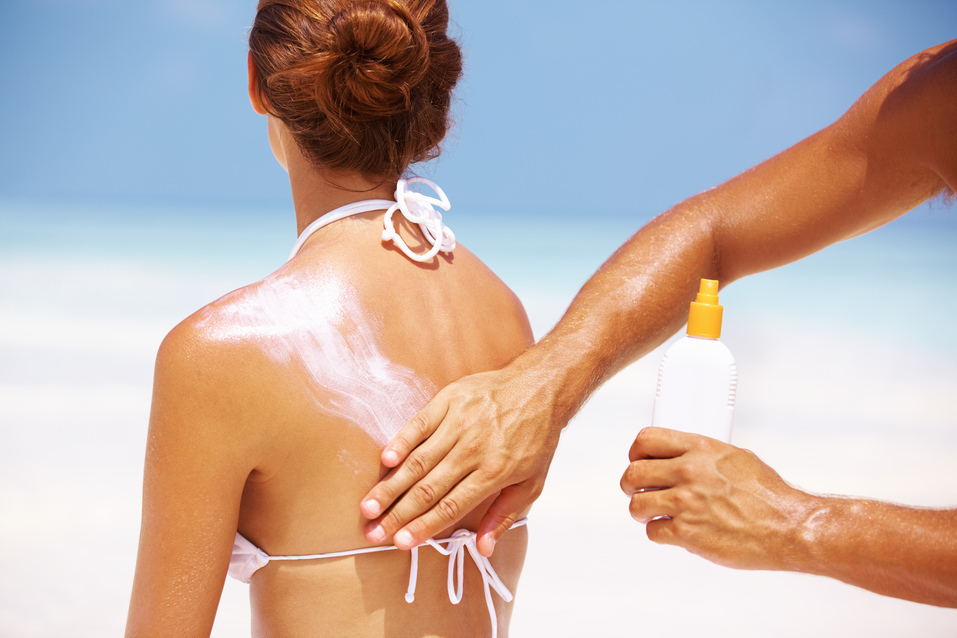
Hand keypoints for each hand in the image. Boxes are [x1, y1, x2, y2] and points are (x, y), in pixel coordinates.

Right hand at [360, 362, 562, 555]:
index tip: (400, 542)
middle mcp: (474, 449)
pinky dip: (401, 442)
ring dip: (391, 485)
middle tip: (373, 532)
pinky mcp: (449, 400)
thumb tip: (484, 548)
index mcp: (494, 472)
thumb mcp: (532, 482)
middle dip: (398, 514)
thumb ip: (504, 515)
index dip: (423, 526)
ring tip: (369, 505)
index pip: (451, 506)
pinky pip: (419, 424)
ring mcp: (459, 423)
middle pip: (428, 488)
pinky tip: (384, 460)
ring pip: (418, 460)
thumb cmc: (536, 436)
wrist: (540, 386)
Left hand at [620, 427, 812, 570]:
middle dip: (631, 485)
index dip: (636, 452)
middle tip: (637, 491)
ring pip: (637, 505)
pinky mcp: (687, 533)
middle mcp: (689, 471)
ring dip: (642, 511)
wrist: (787, 527)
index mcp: (700, 448)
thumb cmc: (768, 496)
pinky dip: (661, 533)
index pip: (647, 440)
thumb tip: (681, 456)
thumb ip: (704, 456)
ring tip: (653, 514)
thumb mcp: (735, 458)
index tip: (637, 460)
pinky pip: (653, 532)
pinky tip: (675, 532)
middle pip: (633, 473)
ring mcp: (686, 503)